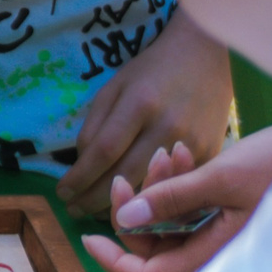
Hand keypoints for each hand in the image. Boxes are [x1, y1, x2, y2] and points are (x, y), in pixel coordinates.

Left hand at [57, 8, 233, 216]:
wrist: (205, 57)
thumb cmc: (152, 71)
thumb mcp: (115, 87)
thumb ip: (96, 124)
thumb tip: (82, 166)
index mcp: (140, 102)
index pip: (104, 150)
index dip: (80, 176)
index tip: (62, 192)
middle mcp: (167, 125)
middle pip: (126, 176)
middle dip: (93, 199)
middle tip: (73, 210)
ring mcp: (192, 143)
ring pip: (150, 189)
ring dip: (119, 208)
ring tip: (94, 213)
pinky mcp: (210, 155)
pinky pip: (176, 188)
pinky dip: (151, 202)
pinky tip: (131, 209)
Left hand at [79, 117, 271, 271]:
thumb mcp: (222, 177)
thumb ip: (171, 199)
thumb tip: (125, 218)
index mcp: (220, 255)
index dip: (116, 261)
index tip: (87, 236)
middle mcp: (224, 252)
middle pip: (158, 248)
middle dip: (136, 210)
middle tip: (128, 173)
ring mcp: (232, 234)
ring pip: (175, 225)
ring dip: (159, 190)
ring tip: (167, 152)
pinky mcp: (240, 214)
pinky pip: (195, 210)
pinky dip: (181, 185)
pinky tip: (182, 152)